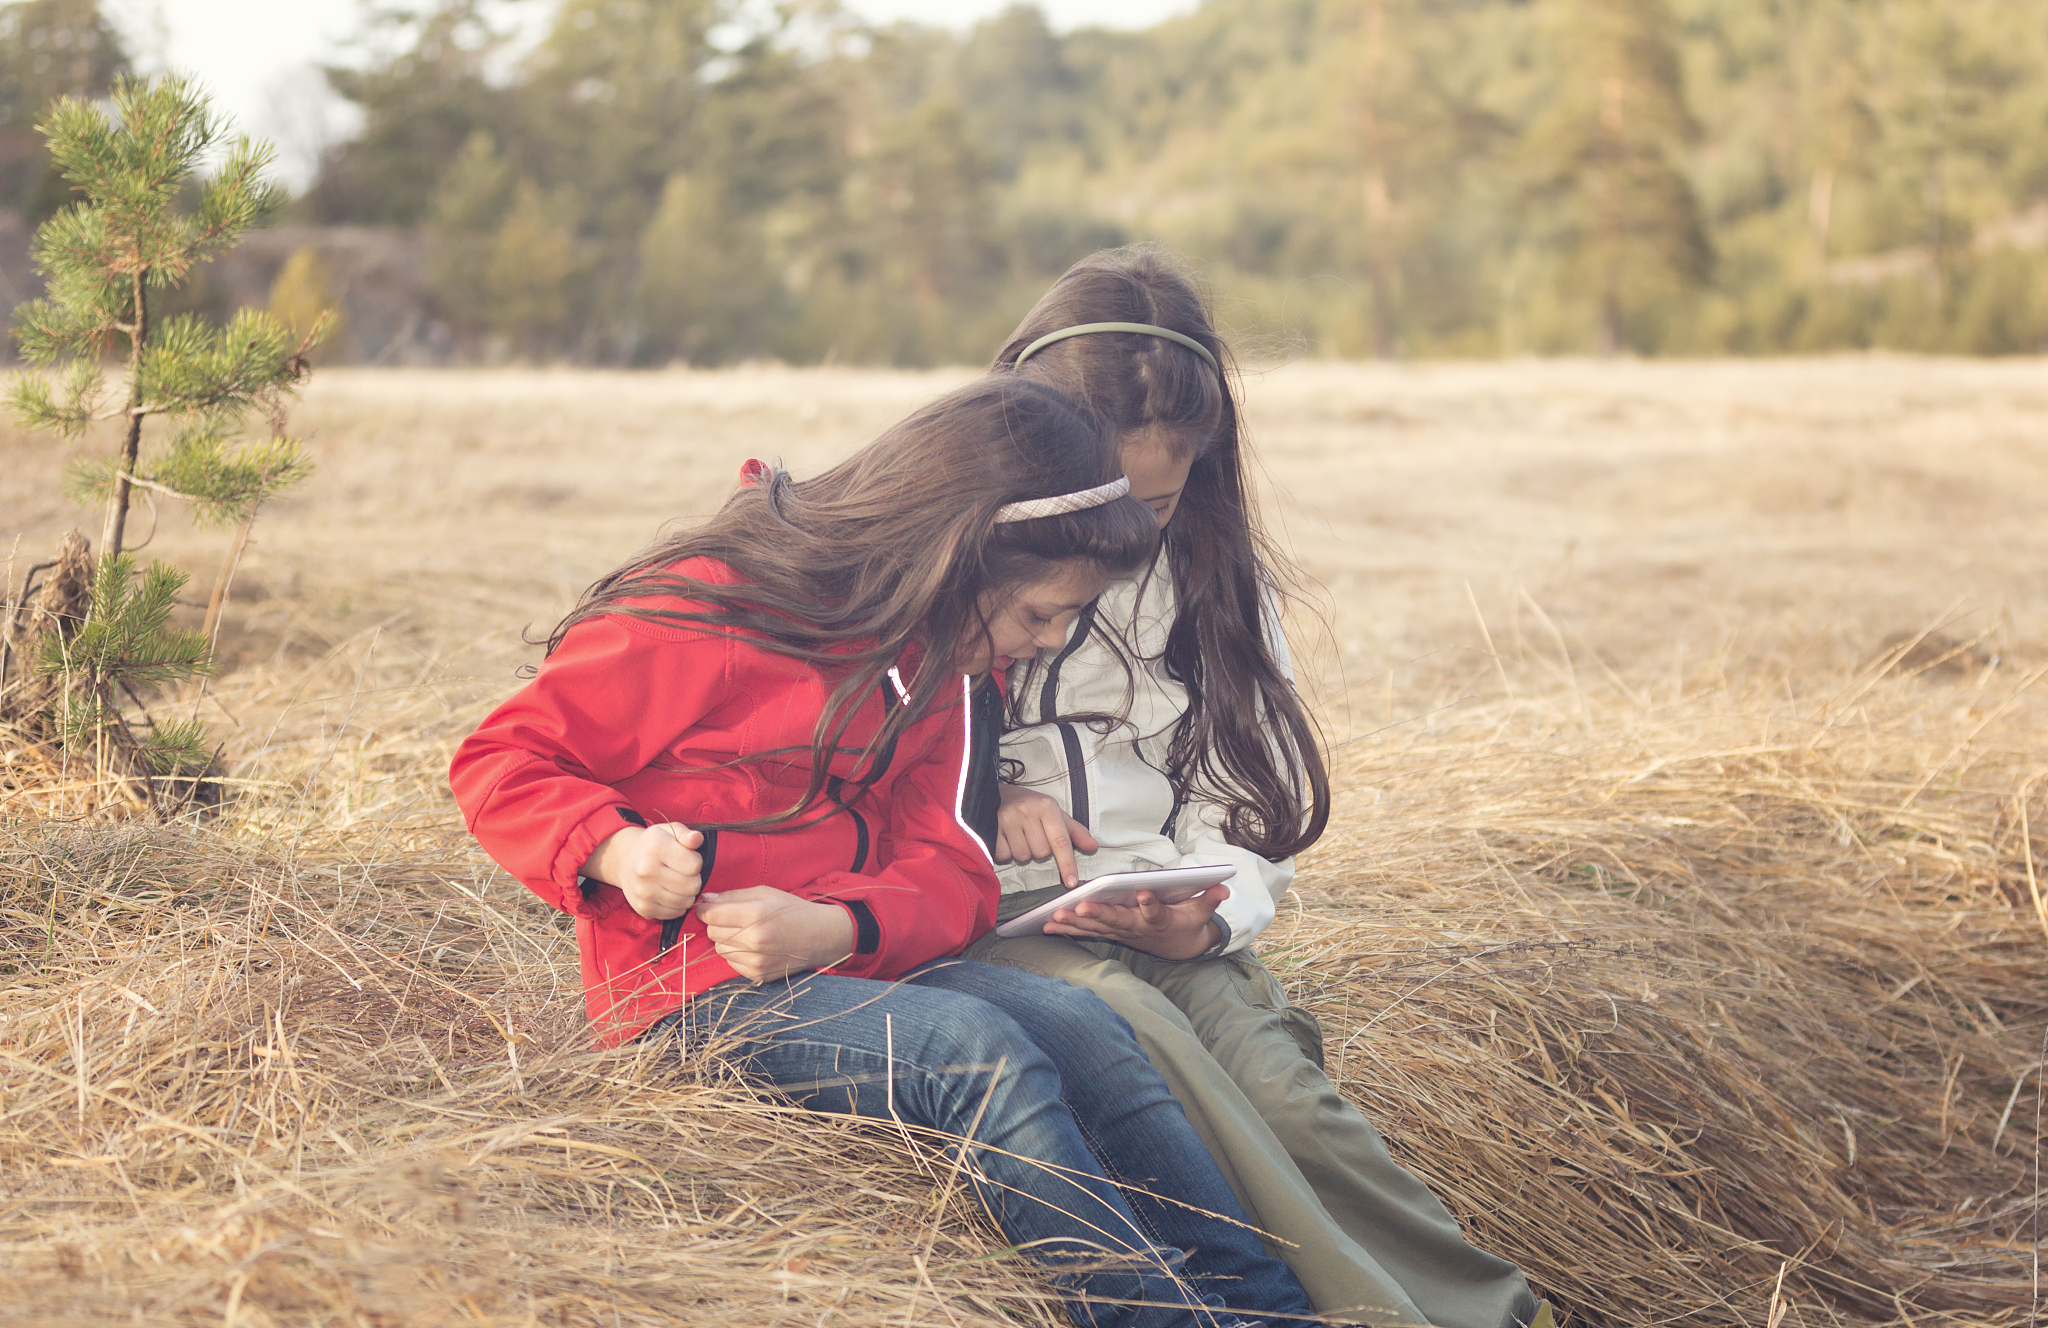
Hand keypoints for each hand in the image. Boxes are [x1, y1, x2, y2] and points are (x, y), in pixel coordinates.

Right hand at [581, 823, 702, 919]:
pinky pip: (675, 913)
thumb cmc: (654, 845)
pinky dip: (678, 905)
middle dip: (694, 879)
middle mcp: (646, 871)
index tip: (687, 858)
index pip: (694, 865)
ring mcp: (643, 892)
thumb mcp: (669, 831)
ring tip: (678, 882)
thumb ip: (686, 834)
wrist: (626, 861)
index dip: (696, 861)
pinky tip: (670, 893)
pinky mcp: (644, 908)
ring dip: (688, 894)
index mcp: (655, 847)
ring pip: (686, 902)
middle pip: (692, 886)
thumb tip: (696, 839)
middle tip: (684, 873)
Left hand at [696, 886, 856, 981]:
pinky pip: (731, 963)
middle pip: (713, 932)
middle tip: (735, 918)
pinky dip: (736, 954)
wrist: (821, 936)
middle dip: (718, 923)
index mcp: (756, 915)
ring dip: (726, 940)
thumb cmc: (793, 910)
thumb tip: (705, 900)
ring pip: (719, 949)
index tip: (710, 906)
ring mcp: (756, 961)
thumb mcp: (765, 893)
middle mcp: (754, 940)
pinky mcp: (757, 975)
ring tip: (746, 932)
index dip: (705, 909)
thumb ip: (733, 896)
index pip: (711, 915)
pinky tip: (753, 947)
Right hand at [995, 785, 1098, 885]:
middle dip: (1039, 851)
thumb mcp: (1055, 814)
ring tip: (1018, 836)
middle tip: (1032, 836)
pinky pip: (1004, 856)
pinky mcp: (991, 828)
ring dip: (1022, 853)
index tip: (1072, 882)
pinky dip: (1006, 853)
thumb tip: (1092, 847)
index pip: (1061, 841)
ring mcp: (1007, 819)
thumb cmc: (1031, 807)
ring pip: (1023, 857)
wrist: (997, 794)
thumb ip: (1074, 832)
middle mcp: (1027, 811)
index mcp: (1047, 807)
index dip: (1067, 864)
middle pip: (1041, 853)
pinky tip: (1006, 839)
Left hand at [1044, 884, 1228, 960]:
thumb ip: (1209, 899)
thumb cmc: (1188, 922)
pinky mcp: (1112, 934)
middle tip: (1079, 907)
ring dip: (1075, 923)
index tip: (1143, 893)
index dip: (1150, 904)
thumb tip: (1224, 887)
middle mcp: (1138, 928)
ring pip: (1097, 928)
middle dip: (1097, 914)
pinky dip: (1069, 929)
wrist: (1180, 947)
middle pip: (1117, 921)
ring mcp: (1123, 933)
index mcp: (1160, 920)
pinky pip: (1088, 932)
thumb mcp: (1201, 912)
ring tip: (1054, 917)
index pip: (1156, 912)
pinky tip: (1048, 925)